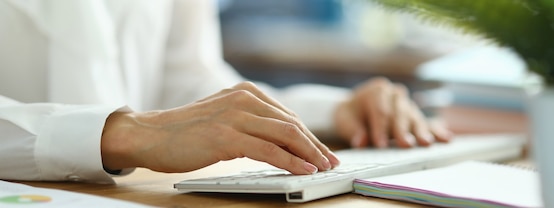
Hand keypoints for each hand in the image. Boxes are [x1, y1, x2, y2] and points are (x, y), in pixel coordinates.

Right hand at [101, 82, 339, 174]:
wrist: (150, 135)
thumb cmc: (187, 131)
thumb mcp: (224, 117)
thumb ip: (251, 122)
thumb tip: (283, 140)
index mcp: (247, 92)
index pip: (288, 115)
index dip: (309, 136)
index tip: (323, 151)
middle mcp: (244, 99)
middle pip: (292, 124)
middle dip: (315, 145)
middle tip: (331, 161)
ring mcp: (235, 116)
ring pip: (285, 134)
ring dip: (309, 154)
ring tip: (322, 168)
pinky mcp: (227, 136)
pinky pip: (269, 150)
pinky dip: (290, 161)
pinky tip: (303, 170)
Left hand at [334, 77, 452, 147]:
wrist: (357, 109)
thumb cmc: (351, 114)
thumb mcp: (345, 119)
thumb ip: (353, 130)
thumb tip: (361, 141)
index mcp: (378, 91)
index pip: (380, 111)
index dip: (380, 128)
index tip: (381, 144)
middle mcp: (396, 94)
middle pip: (399, 114)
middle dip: (402, 130)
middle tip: (405, 144)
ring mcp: (408, 104)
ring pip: (414, 118)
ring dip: (421, 131)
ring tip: (426, 143)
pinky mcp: (416, 116)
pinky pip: (428, 123)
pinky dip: (437, 131)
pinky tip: (446, 139)